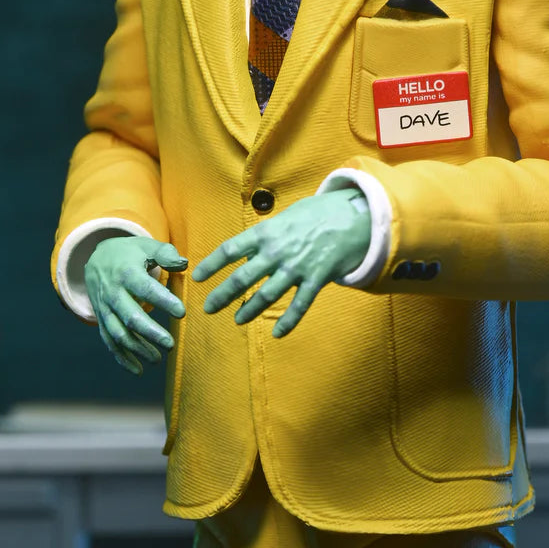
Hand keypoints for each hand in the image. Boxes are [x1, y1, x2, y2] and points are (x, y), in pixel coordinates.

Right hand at [84, 236, 187, 374]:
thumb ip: (166, 254)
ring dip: (137, 349)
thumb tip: (184, 264)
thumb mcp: (146, 246)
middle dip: (149, 332)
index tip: (182, 312)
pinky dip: (122, 358)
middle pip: (129, 316)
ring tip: (157, 359)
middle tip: (170, 344)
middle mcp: (113, 293)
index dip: (162, 301)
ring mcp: (105, 309)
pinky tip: (138, 371)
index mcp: (126, 272)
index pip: (145, 288)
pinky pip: (109, 342)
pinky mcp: (102, 320)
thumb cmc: (129, 253)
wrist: (95, 258)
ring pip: (118, 333)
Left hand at [192, 190, 370, 337]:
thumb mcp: (285, 217)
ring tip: (237, 319)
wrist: (352, 216)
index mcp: (267, 232)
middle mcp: (278, 252)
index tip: (197, 277)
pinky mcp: (316, 279)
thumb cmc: (316, 214)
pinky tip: (278, 333)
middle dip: (223, 295)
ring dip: (250, 309)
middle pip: (243, 278)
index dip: (212, 264)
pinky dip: (288, 321)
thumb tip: (245, 251)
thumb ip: (265, 235)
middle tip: (208, 308)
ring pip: (267, 295)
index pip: (231, 249)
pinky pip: (300, 305)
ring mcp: (297, 267)